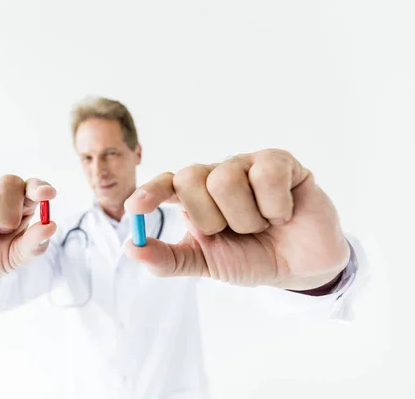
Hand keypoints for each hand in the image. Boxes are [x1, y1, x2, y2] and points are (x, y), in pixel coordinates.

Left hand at [123, 149, 349, 290]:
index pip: (165, 183)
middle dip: (212, 219)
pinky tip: (284, 213)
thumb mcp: (204, 263)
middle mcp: (216, 175)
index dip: (150, 193)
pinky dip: (276, 207)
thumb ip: (168, 259)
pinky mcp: (280, 162)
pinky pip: (265, 176)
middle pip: (190, 178)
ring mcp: (247, 165)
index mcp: (194, 197)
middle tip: (235, 231)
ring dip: (246, 218)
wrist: (300, 268)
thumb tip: (130, 247)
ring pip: (225, 180)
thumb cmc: (250, 258)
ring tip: (263, 225)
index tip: (136, 208)